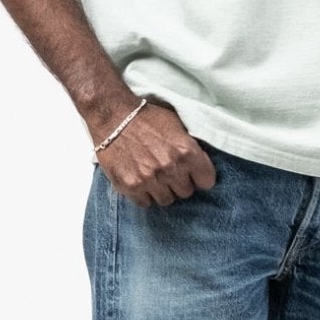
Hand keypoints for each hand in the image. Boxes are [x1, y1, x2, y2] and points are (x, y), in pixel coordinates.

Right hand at [95, 97, 216, 207]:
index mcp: (186, 151)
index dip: (200, 177)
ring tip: (153, 176)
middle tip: (168, 172)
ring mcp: (150, 179)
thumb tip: (200, 165)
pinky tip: (139, 180)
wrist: (113, 116)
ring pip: (166, 200)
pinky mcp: (131, 186)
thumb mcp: (177, 125)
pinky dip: (143, 194)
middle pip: (186, 192)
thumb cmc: (146, 118)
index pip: (207, 181)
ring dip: (161, 190)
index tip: (193, 174)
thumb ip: (190, 147)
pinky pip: (145, 203)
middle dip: (179, 183)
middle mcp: (170, 167)